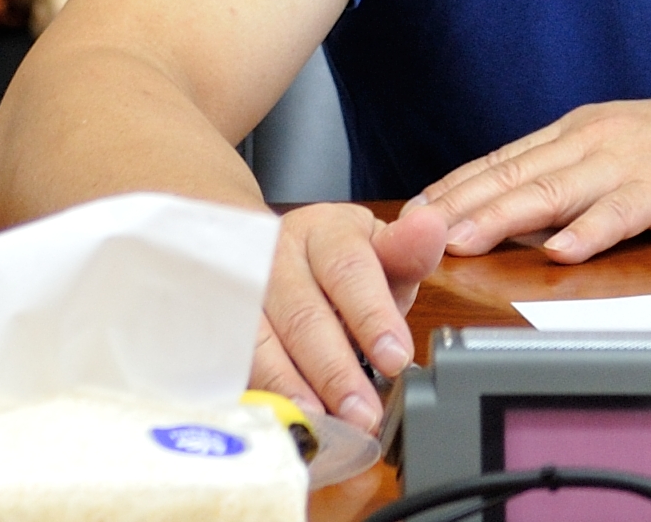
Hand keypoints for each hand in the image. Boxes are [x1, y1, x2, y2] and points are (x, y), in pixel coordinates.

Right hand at [249, 200, 446, 426]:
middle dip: (335, 370)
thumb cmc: (339, 260)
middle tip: (363, 412)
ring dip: (292, 387)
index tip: (396, 358)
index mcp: (324, 231)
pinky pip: (233, 362)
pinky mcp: (219, 326)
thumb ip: (406, 251)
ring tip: (322, 422)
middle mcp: (277, 256)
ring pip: (260, 341)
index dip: (372, 317)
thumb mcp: (378, 251)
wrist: (273, 250)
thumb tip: (431, 228)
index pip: (349, 270)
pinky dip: (258, 392)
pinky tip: (280, 418)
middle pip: (303, 314)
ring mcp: (241, 291)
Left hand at [417, 90, 650, 264]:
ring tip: (463, 239)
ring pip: (553, 190)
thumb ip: (576, 181)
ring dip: (503, 217)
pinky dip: (588, 231)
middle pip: (515, 174)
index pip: (504, 160)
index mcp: (582, 131)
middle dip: (460, 203)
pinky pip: (620, 212)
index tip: (412, 209)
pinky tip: (560, 252)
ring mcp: (629, 162)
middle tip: (412, 229)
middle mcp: (596, 140)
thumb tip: (527, 219)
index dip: (456, 185)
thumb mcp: (625, 153)